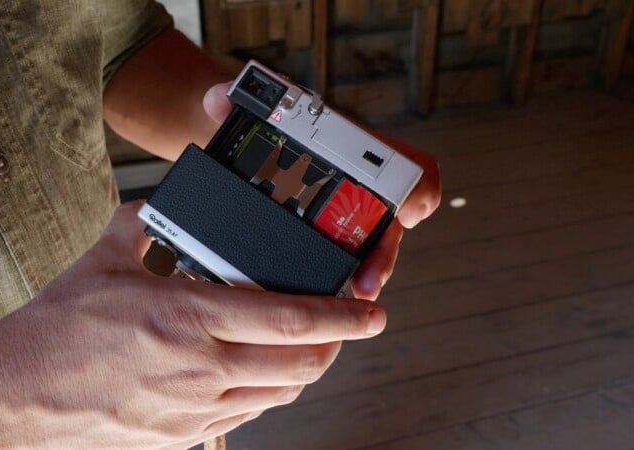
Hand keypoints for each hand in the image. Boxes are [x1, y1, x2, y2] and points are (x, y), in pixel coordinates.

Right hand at [0, 201, 385, 449]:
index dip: (342, 317)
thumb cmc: (56, 327)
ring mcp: (193, 408)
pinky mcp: (180, 435)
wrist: (15, 394)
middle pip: (299, 365)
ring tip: (308, 350)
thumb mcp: (101, 261)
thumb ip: (140, 225)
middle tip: (347, 328)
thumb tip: (157, 205)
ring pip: (278, 395)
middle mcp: (200, 367)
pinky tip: (258, 376)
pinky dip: (266, 394)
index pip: (289, 320)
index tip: (373, 312)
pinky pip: (244, 416)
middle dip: (336, 346)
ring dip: (304, 372)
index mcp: (188, 315)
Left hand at [203, 83, 441, 299]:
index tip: (411, 210)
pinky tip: (326, 300)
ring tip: (356, 295)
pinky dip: (343, 278)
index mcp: (350, 147)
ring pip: (370, 245)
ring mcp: (344, 210)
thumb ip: (228, 99)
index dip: (416, 183)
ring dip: (369, 272)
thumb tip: (216, 100)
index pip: (403, 162)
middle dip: (383, 251)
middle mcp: (356, 182)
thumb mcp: (244, 106)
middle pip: (388, 219)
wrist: (245, 139)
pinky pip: (344, 258)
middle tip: (370, 281)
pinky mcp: (325, 233)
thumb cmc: (258, 122)